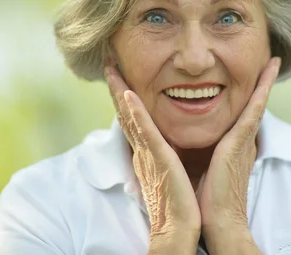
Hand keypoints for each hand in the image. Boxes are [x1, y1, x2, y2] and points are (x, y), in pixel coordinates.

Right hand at [104, 64, 200, 247]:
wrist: (182, 226)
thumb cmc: (181, 202)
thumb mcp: (172, 171)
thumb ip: (167, 154)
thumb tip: (168, 142)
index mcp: (148, 152)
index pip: (133, 118)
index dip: (124, 96)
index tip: (119, 75)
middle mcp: (143, 150)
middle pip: (126, 113)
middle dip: (116, 87)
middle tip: (108, 63)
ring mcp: (148, 153)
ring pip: (130, 117)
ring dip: (120, 92)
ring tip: (112, 70)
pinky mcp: (158, 159)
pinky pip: (144, 132)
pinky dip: (135, 113)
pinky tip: (128, 94)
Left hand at [198, 57, 280, 251]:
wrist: (218, 221)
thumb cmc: (209, 198)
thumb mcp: (206, 167)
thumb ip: (207, 153)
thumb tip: (195, 145)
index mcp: (234, 146)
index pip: (242, 113)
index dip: (251, 94)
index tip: (256, 76)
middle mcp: (243, 140)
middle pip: (253, 105)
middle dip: (262, 82)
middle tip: (271, 60)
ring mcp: (245, 140)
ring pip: (256, 102)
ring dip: (265, 81)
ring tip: (273, 60)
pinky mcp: (241, 142)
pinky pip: (254, 110)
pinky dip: (262, 91)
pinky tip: (268, 73)